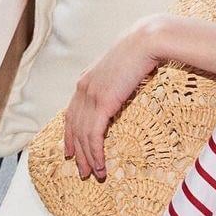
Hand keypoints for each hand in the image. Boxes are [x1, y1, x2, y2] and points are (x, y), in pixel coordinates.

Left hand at [63, 22, 157, 180]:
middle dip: (78, 153)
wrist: (145, 41)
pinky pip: (93, 135)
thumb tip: (120, 88)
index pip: (71, 114)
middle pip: (73, 128)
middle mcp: (83, 89)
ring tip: (93, 174)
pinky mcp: (101, 103)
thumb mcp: (121, 67)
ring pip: (82, 136)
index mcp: (86, 81)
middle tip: (82, 171)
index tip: (71, 152)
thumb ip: (114, 80)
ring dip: (88, 158)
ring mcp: (90, 96)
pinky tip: (101, 165)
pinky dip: (96, 153)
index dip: (70, 135)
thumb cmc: (140, 51)